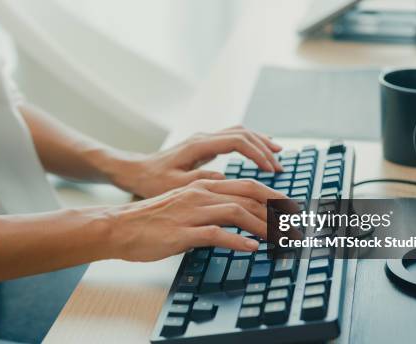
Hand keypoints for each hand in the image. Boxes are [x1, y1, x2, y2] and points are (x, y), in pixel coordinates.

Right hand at [105, 179, 287, 261]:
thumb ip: (207, 205)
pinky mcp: (182, 231)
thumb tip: (230, 215)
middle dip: (275, 208)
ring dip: (262, 226)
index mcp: (203, 186)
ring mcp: (192, 212)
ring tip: (279, 238)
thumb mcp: (183, 204)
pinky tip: (251, 248)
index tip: (288, 206)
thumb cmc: (150, 219)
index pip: (246, 185)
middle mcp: (201, 194)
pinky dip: (237, 240)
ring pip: (236, 213)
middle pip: (248, 195)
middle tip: (293, 222)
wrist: (119, 226)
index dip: (271, 195)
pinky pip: (216, 234)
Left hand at [118, 126, 283, 197]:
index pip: (237, 142)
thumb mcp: (174, 186)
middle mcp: (203, 138)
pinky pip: (234, 138)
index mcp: (198, 146)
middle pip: (243, 134)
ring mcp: (205, 140)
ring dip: (260, 143)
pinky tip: (259, 154)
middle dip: (264, 149)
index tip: (271, 169)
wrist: (136, 171)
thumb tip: (225, 182)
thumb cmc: (151, 180)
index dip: (257, 154)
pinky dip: (250, 144)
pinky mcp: (205, 146)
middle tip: (279, 167)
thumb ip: (200, 182)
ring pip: (240, 133)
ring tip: (277, 157)